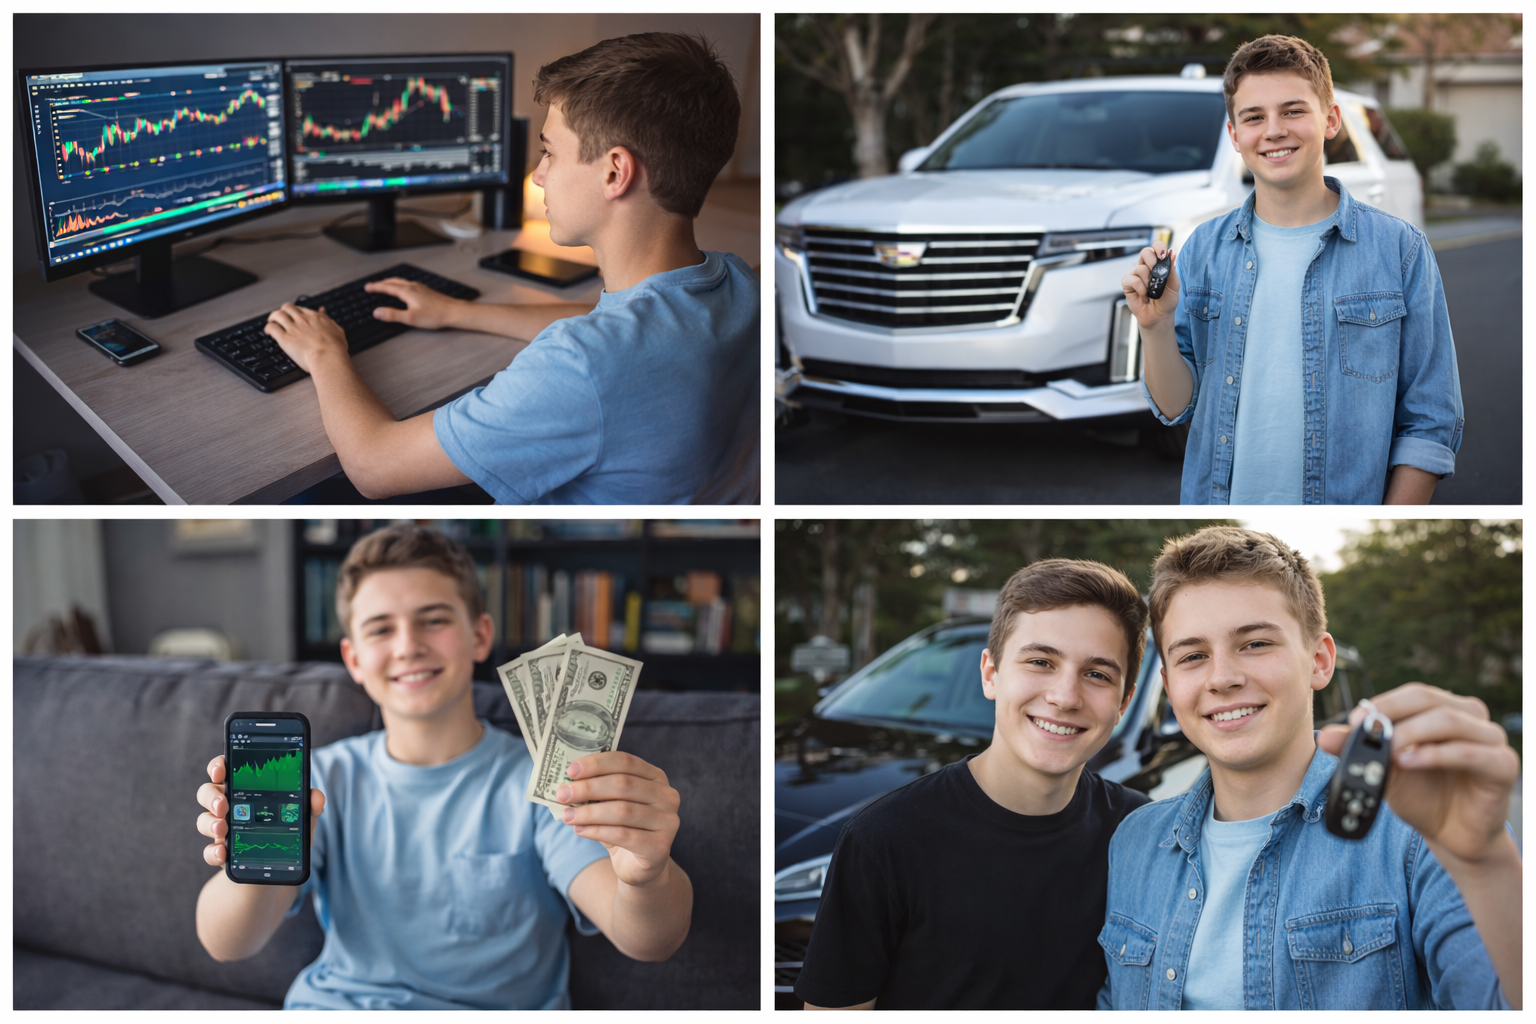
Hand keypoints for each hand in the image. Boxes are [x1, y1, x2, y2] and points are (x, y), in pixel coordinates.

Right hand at [197, 755, 323, 867]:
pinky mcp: (221, 851)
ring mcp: (221, 828)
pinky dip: (213, 852)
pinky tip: (223, 853)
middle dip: (211, 796)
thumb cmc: (287, 831)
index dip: (218, 766)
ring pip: (203, 820)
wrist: (277, 866)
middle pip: (207, 792)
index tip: (220, 770)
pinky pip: (208, 851)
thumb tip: (317, 797)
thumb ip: (310, 804)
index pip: (225, 769)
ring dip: (210, 823)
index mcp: (245, 788)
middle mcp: (228, 805)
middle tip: (223, 805)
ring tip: (222, 829)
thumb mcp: (303, 816)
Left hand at [264, 303, 348, 373]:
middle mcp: (302, 320)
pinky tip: (268, 332)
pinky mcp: (285, 338)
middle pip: (288, 308)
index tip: (294, 315)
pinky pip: (272, 328)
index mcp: (315, 318)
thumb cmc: (335, 348)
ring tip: (271, 321)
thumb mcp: (337, 330)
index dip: (296, 311)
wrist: (329, 358)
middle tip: (281, 316)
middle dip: (283, 311)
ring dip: (273, 317)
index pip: (301, 309)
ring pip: (277, 315)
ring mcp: (293, 328)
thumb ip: (328, 320)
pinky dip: (268, 328)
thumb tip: (324, 312)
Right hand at [364, 278, 465, 330]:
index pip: (387, 287)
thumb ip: (393, 315)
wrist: (454, 312)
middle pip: (393, 282)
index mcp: (407, 292)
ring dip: (390, 282)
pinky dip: (401, 284)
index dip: (376, 287)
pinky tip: (405, 288)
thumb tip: (377, 312)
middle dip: (381, 283)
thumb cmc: (436, 315)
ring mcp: (420, 288)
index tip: (367, 287)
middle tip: (372, 285)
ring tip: (385, 284)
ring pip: (401, 281)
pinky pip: (409, 283)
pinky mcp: (426, 291)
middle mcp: (413, 287)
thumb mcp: (411, 318)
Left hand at [557, 751, 679, 886]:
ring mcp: (667, 821)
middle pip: (623, 784)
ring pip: (622, 811)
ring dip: (589, 812)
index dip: (597, 764)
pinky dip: (597, 831)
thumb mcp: (611, 805)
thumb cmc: (623, 828)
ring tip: (566, 816)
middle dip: (588, 788)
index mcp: (656, 777)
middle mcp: (667, 795)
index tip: (570, 770)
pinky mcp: (660, 847)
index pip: (626, 761)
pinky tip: (579, 830)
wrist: (640, 867)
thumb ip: (597, 791)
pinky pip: (623, 835)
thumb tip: (567, 783)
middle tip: (562, 794)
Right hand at [1120, 244, 1179, 329]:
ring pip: (1140, 268)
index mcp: (1158, 264)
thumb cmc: (1167, 300)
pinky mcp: (1127, 284)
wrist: (1159, 316)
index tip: (1163, 255)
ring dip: (1148, 282)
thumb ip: (1172, 269)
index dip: (1158, 247)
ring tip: (1151, 291)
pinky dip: (1140, 288)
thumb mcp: (1174, 285)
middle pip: (1145, 252)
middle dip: (1153, 262)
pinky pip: (1132, 279)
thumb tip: (1172, 253)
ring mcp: (1136, 275)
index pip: (1156, 247)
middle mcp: (1146, 267)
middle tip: (1157, 275)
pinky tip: (1144, 295)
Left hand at [1318, 683, 1517, 863]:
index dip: (1383, 703)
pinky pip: (1470, 752)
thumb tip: (1323, 735)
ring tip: (1388, 753)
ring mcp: (1490, 739)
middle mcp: (1470, 717)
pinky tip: (1410, 763)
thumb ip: (1357, 751)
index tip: (1355, 721)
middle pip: (1429, 699)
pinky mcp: (1502, 765)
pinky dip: (1435, 754)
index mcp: (1444, 709)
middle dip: (1393, 714)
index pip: (1414, 693)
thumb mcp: (1383, 771)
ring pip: (1449, 719)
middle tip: (1366, 732)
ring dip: (1411, 733)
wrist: (1452, 836)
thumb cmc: (1422, 796)